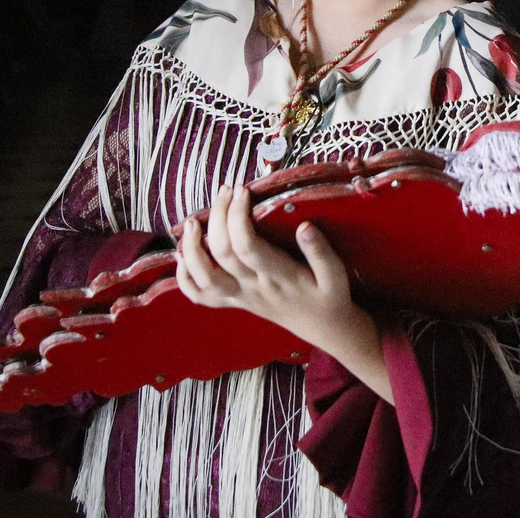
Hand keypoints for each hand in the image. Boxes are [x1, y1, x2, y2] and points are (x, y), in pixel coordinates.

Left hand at [174, 185, 391, 400]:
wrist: (323, 328)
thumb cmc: (329, 296)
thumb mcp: (336, 276)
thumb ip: (321, 252)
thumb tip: (305, 226)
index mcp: (279, 277)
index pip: (247, 246)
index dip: (238, 217)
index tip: (243, 191)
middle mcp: (254, 288)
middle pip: (222, 254)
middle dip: (218, 218)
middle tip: (226, 191)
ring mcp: (240, 297)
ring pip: (204, 277)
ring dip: (192, 248)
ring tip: (193, 221)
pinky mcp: (233, 302)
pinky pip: (200, 296)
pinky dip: (184, 277)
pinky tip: (183, 254)